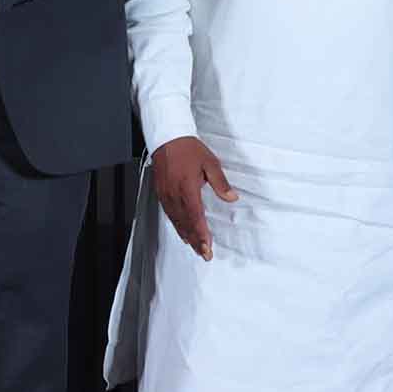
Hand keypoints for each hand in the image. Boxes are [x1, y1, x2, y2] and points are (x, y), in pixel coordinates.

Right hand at [151, 136, 236, 260]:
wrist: (167, 137)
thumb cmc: (188, 148)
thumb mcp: (210, 163)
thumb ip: (220, 183)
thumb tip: (231, 197)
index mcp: (187, 188)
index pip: (196, 217)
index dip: (201, 234)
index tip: (207, 246)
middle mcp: (175, 194)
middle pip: (185, 223)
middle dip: (195, 241)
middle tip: (204, 254)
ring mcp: (166, 194)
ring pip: (176, 221)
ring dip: (186, 235)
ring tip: (195, 247)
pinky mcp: (161, 192)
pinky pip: (169, 214)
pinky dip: (176, 225)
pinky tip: (182, 231)